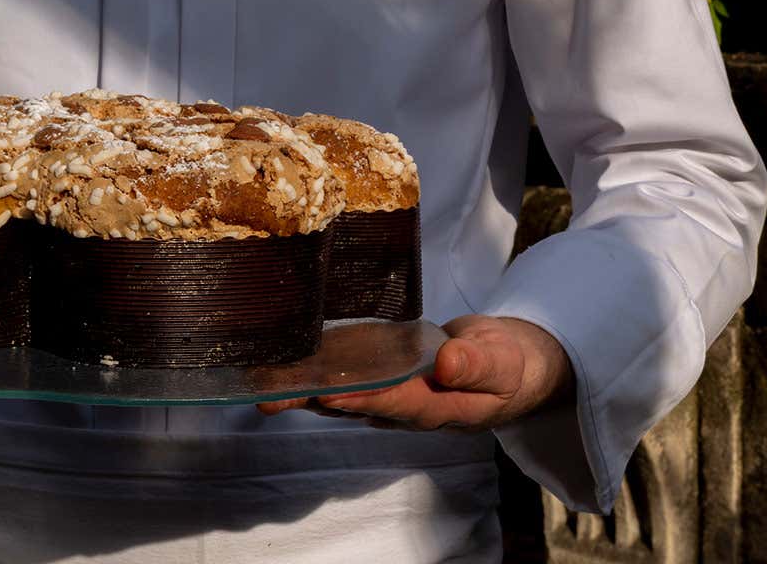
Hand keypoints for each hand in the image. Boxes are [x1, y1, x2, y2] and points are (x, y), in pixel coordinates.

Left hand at [258, 315, 571, 430]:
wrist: (508, 364)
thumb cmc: (508, 364)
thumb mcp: (504, 363)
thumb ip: (477, 365)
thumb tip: (447, 364)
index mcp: (435, 406)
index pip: (392, 402)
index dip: (359, 398)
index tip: (327, 393)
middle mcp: (402, 403)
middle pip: (351, 402)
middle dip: (309, 399)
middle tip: (267, 399)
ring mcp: (387, 389)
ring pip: (339, 389)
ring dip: (299, 386)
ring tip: (258, 382)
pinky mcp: (379, 371)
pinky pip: (342, 371)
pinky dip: (313, 366)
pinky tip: (282, 360)